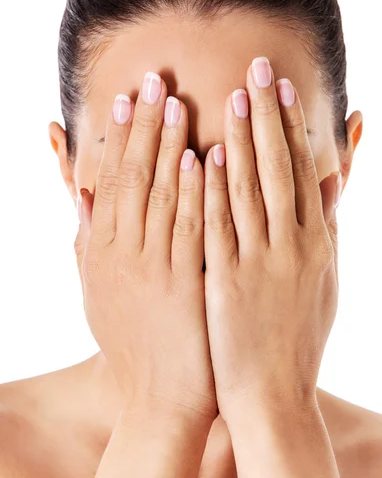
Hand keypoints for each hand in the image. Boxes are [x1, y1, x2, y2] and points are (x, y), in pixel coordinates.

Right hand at [74, 72, 216, 425]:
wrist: (161, 397)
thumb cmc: (132, 344)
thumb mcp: (97, 294)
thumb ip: (88, 244)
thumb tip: (84, 197)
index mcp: (101, 252)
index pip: (110, 181)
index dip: (119, 137)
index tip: (127, 98)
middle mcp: (123, 254)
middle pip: (132, 177)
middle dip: (143, 125)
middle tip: (153, 80)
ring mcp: (154, 267)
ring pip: (160, 194)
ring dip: (168, 145)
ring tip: (176, 101)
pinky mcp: (186, 283)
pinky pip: (191, 228)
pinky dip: (195, 191)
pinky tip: (201, 156)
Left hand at [203, 56, 340, 423]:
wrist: (274, 394)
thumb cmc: (299, 336)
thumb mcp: (325, 279)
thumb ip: (326, 228)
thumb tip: (329, 180)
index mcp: (316, 244)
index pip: (302, 171)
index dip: (293, 126)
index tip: (283, 87)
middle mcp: (291, 246)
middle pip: (278, 168)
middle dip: (268, 115)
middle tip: (258, 67)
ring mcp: (258, 262)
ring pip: (249, 189)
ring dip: (241, 138)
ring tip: (232, 94)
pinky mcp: (225, 281)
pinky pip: (217, 226)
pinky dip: (212, 188)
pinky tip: (205, 154)